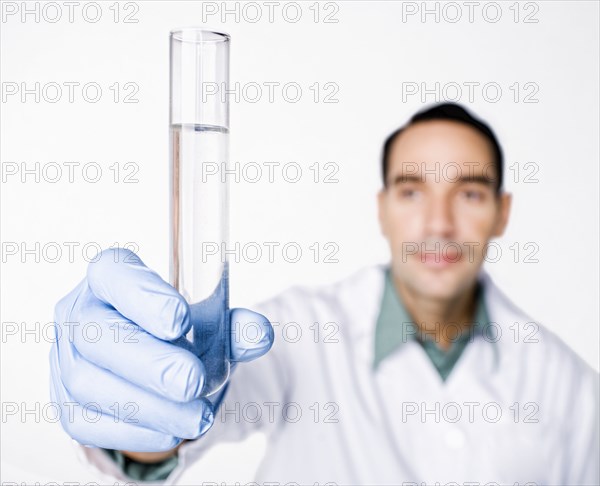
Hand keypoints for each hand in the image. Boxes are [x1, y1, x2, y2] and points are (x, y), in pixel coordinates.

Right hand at [49, 248, 272, 451]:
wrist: (149, 367)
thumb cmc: (177, 333)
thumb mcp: (209, 323)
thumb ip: (233, 327)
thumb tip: (259, 334)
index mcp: (111, 278)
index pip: (113, 273)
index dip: (143, 295)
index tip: (180, 320)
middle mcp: (80, 313)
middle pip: (97, 333)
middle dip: (148, 361)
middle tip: (192, 380)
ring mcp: (66, 359)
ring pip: (89, 383)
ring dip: (148, 405)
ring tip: (196, 415)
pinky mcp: (67, 402)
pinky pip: (87, 421)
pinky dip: (134, 430)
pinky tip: (171, 431)